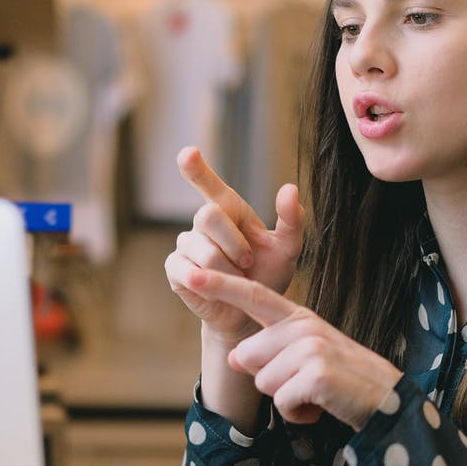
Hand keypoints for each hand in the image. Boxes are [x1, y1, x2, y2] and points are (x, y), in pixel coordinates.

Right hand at [165, 147, 303, 342]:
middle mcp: (203, 223)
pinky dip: (207, 281)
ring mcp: (186, 244)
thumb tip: (289, 188)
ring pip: (202, 249)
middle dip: (233, 243)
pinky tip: (214, 287)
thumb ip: (291, 220)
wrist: (250, 313)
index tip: (188, 153)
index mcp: (229, 210)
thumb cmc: (267, 276)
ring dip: (227, 269)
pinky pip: (186, 269)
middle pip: (208, 216)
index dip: (196, 168)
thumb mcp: (287, 249)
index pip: (209, 184)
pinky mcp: (175, 268)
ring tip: (236, 280)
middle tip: (248, 263)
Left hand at [185, 267, 403, 429]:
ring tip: (315, 393)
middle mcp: (302, 326)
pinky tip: (320, 405)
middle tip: (304, 382)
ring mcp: (310, 348)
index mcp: (298, 317)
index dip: (221, 286)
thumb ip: (269, 351)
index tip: (192, 274)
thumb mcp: (304, 358)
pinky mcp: (316, 374)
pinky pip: (282, 402)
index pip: (253, 297)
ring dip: (285, 399)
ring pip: (263, 382)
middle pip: (246, 357)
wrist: (387, 400)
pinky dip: (298, 413)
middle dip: (268, 380)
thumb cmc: (341, 379)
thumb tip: (231, 357)